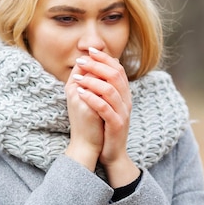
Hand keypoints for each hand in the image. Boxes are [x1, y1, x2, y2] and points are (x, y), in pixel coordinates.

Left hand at [71, 48, 139, 186]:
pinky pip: (105, 107)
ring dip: (92, 80)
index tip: (89, 51)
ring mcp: (123, 113)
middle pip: (115, 75)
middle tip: (80, 61)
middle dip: (97, 65)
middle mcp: (126, 101)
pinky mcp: (117, 125)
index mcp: (124, 94)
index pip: (118, 69)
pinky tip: (80, 93)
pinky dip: (92, 98)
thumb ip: (102, 89)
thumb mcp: (105, 106)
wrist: (111, 154)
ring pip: (110, 89)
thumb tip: (92, 69)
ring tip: (76, 78)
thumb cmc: (104, 128)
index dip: (104, 58)